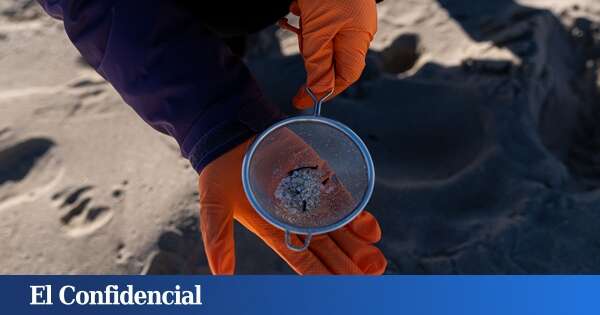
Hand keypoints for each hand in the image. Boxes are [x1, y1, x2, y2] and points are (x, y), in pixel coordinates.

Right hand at [198, 133, 385, 273]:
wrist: (233, 133)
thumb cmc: (220, 170)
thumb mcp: (215, 205)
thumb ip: (218, 239)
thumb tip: (221, 275)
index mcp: (273, 229)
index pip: (302, 259)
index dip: (321, 273)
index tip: (341, 286)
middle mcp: (295, 219)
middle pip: (327, 248)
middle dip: (348, 264)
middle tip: (370, 275)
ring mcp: (310, 199)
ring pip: (339, 229)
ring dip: (359, 245)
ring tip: (377, 263)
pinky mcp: (319, 179)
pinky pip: (343, 201)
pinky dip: (358, 216)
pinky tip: (372, 230)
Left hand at [279, 0, 377, 108]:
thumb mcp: (318, 30)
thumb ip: (318, 62)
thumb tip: (318, 92)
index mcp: (357, 39)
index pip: (344, 76)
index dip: (324, 90)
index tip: (300, 99)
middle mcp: (356, 31)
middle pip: (331, 59)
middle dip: (312, 57)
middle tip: (300, 43)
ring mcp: (347, 17)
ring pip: (322, 40)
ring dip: (306, 35)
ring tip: (300, 14)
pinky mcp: (336, 7)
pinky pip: (319, 23)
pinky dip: (306, 19)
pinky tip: (299, 6)